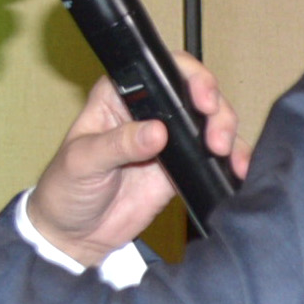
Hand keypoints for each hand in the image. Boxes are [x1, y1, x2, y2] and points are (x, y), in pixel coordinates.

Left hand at [25, 56, 244, 266]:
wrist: (75, 234)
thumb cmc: (66, 188)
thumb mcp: (83, 162)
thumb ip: (119, 144)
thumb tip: (157, 132)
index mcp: (120, 95)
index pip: (161, 70)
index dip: (189, 77)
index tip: (202, 99)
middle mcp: (150, 111)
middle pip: (196, 93)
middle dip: (216, 110)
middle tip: (216, 138)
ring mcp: (170, 140)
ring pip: (211, 122)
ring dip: (228, 133)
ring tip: (227, 155)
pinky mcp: (183, 167)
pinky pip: (214, 158)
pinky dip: (231, 161)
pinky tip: (238, 169)